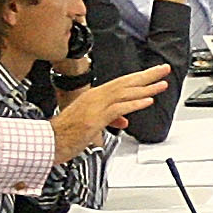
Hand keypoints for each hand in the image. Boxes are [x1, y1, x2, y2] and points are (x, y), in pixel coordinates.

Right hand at [51, 67, 168, 158]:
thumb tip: (124, 120)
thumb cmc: (65, 134)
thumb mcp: (92, 124)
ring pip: (124, 93)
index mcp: (94, 96)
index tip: (154, 73)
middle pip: (125, 83)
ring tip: (161, 84)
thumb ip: (110, 119)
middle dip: (147, 76)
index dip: (139, 77)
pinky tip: (147, 101)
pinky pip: (118, 109)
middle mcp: (95, 97)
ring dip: (145, 88)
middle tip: (164, 69)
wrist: (48, 142)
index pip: (121, 83)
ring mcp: (94, 107)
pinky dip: (134, 104)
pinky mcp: (94, 119)